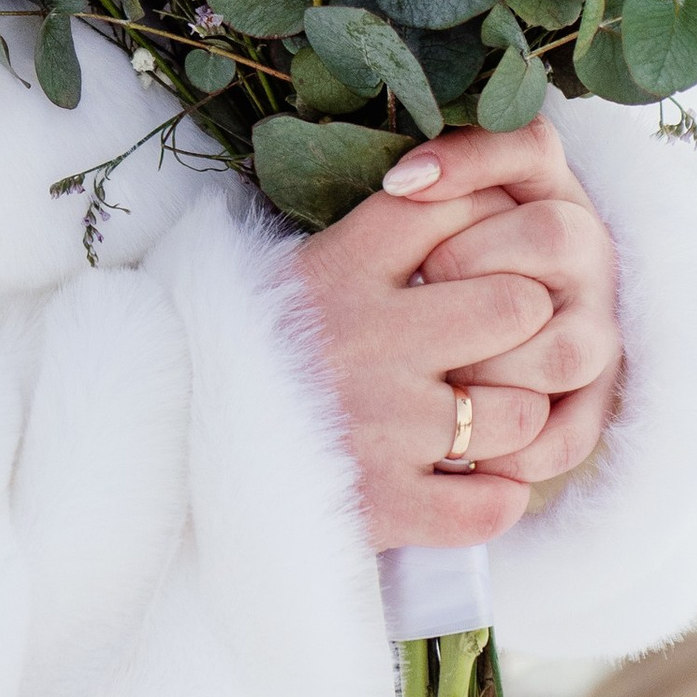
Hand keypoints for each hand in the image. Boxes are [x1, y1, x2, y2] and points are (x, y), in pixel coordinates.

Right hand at [290, 165, 557, 550]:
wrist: (171, 441)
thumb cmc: (252, 346)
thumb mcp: (299, 267)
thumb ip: (380, 233)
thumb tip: (460, 189)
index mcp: (342, 269)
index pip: (459, 207)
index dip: (492, 221)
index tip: (486, 247)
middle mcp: (368, 341)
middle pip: (517, 304)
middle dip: (525, 320)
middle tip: (505, 338)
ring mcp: (380, 427)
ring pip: (522, 412)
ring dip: (518, 416)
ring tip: (490, 416)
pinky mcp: (382, 506)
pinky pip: (491, 507)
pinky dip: (498, 500)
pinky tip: (479, 483)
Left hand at [395, 121, 623, 491]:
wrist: (458, 364)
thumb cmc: (424, 283)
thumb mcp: (420, 221)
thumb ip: (424, 191)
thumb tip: (402, 182)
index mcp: (550, 195)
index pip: (532, 146)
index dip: (469, 160)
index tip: (396, 184)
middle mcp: (588, 257)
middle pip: (556, 234)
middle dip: (472, 260)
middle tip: (419, 283)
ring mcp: (597, 333)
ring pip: (568, 346)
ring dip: (492, 366)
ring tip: (438, 372)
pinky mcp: (593, 407)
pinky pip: (568, 436)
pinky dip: (515, 450)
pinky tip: (465, 451)